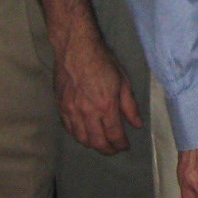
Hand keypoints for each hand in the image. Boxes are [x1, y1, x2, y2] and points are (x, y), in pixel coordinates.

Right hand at [53, 28, 141, 154]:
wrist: (76, 48)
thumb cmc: (103, 61)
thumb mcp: (123, 81)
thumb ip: (130, 106)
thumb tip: (137, 125)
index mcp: (106, 106)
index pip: (115, 135)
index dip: (121, 144)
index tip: (125, 146)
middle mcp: (88, 112)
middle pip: (97, 142)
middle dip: (107, 149)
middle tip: (114, 149)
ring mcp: (72, 111)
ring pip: (81, 139)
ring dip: (92, 145)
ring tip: (100, 143)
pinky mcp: (60, 107)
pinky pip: (69, 129)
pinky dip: (78, 135)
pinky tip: (84, 133)